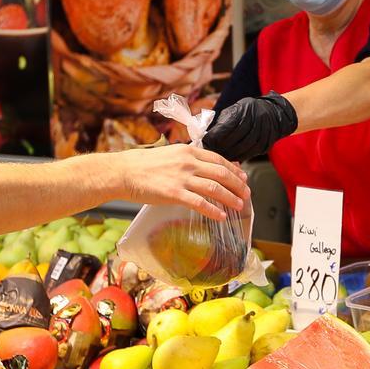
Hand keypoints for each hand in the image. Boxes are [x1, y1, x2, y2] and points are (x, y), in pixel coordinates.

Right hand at [110, 144, 249, 220]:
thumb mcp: (169, 154)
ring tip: (239, 206)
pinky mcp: (174, 193)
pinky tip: (221, 216)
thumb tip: (204, 167)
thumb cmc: (142, 165)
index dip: (234, 170)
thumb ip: (187, 160)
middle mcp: (188, 163)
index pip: (218, 160)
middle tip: (246, 194)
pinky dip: (214, 211)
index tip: (243, 177)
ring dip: (231, 198)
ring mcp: (182, 178)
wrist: (123, 172)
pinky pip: (200, 203)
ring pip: (215, 188)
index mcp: (188, 152)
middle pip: (221, 174)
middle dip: (238, 185)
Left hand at [203, 92, 298, 161]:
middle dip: (218, 147)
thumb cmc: (248, 111)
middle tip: (208, 152)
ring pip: (240, 150)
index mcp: (243, 112)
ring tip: (217, 156)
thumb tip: (207, 137)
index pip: (225, 128)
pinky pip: (248, 155)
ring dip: (227, 155)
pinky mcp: (265, 146)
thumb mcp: (234, 110)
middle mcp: (254, 123)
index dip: (213, 137)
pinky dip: (237, 157)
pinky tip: (230, 157)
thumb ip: (222, 123)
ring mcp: (261, 136)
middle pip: (232, 141)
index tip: (204, 141)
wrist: (274, 113)